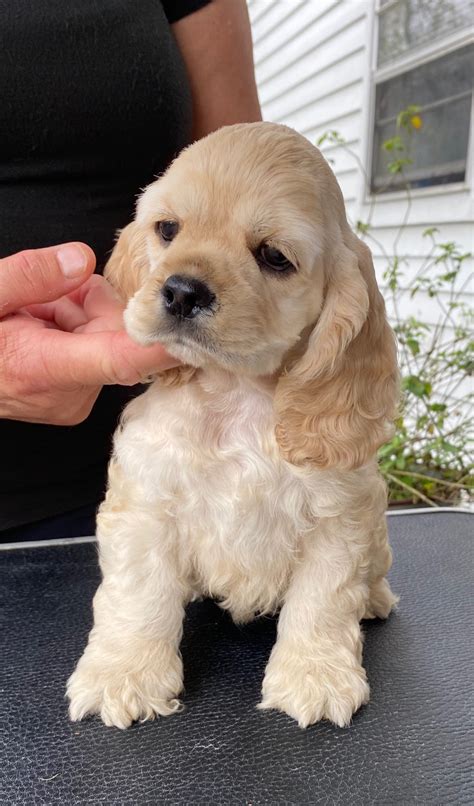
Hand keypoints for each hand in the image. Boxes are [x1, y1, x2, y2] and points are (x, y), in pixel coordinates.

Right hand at [0, 243, 178, 423]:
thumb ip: (30, 276)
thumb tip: (80, 260)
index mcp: (43, 368)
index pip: (120, 359)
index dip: (160, 344)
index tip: (194, 330)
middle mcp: (66, 393)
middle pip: (111, 335)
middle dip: (88, 303)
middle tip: (48, 293)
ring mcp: (71, 399)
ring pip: (102, 339)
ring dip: (77, 313)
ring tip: (35, 310)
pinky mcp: (72, 397)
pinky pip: (91, 349)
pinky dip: (73, 328)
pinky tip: (42, 322)